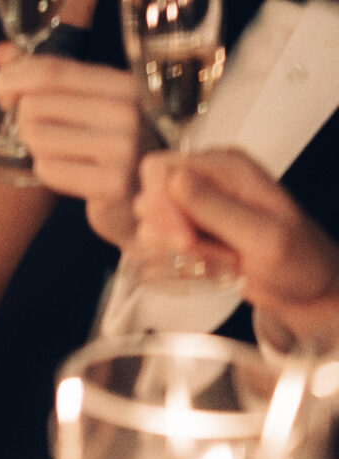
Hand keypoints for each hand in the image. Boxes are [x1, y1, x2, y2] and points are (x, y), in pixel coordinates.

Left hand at [0, 49, 148, 240]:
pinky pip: (47, 169)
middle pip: (34, 105)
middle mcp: (128, 112)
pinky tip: (73, 174)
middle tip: (45, 134)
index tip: (5, 95)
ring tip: (64, 154)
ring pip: (35, 136)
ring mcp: (124, 149)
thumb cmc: (106, 145)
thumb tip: (1, 52)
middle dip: (25, 121)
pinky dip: (49, 172)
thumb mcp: (84, 101)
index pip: (49, 70)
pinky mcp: (112, 185)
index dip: (12, 79)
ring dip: (37, 148)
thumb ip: (42, 74)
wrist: (142, 199)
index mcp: (122, 85)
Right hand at [134, 149, 338, 344]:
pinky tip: (208, 263)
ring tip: (218, 259)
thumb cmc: (300, 264)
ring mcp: (197, 202)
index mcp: (227, 167)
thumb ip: (219, 209)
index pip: (161, 169)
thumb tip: (174, 179)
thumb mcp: (265, 238)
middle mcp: (207, 178)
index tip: (185, 241)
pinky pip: (157, 236)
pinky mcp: (190, 225)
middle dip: (168, 229)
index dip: (162, 205)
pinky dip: (174, 256)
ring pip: (150, 217)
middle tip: (200, 253)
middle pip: (149, 192)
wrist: (308, 291)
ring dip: (174, 246)